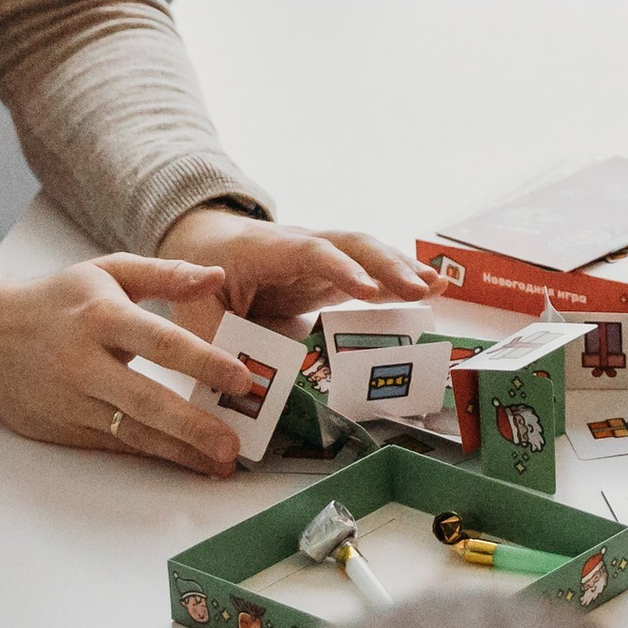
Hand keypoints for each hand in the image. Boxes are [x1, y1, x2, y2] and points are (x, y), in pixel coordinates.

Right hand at [0, 254, 262, 476]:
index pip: (160, 342)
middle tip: (234, 444)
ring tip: (220, 463)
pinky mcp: (64, 428)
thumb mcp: (108, 272)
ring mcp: (72, 400)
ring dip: (179, 451)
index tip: (242, 379)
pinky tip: (185, 462)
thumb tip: (217, 275)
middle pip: (145, 400)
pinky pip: (114, 445)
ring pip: (131, 431)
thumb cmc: (57, 301)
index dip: (203, 362)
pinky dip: (152, 455)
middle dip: (193, 426)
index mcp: (101, 317)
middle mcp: (85, 362)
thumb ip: (165, 274)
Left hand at [156, 205, 436, 327]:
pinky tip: (433, 287)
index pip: (308, 252)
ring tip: (437, 287)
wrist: (205, 241)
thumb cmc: (200, 276)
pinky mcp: (332, 274)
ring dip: (401, 269)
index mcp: (265, 250)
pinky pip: (371, 270)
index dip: (339, 269)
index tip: (366, 289)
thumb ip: (212, 345)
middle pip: (350, 244)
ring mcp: (321, 257)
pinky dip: (400, 278)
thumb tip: (238, 386)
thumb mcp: (191, 311)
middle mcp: (301, 245)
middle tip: (417, 290)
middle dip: (385, 266)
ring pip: (367, 252)